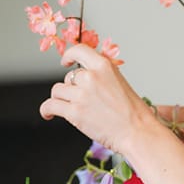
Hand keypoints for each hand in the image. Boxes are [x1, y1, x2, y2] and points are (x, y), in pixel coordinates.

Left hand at [41, 44, 163, 158]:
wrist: (137, 132)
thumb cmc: (134, 113)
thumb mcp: (120, 83)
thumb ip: (102, 76)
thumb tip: (84, 76)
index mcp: (104, 66)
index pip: (79, 50)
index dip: (69, 55)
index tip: (65, 62)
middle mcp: (91, 77)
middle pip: (68, 77)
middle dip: (72, 88)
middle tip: (81, 101)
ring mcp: (81, 95)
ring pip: (58, 91)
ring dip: (60, 99)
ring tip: (65, 108)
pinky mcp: (74, 112)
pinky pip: (50, 105)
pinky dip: (46, 109)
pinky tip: (48, 113)